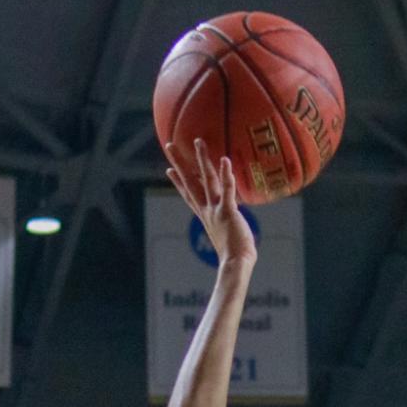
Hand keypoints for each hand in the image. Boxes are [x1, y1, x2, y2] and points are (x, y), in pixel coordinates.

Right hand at [165, 139, 256, 268]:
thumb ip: (230, 227)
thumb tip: (234, 228)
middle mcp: (207, 210)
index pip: (189, 195)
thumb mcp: (229, 237)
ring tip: (198, 141)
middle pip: (190, 182)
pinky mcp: (228, 212)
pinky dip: (226, 176)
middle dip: (179, 163)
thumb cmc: (237, 256)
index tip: (169, 170)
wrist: (236, 265)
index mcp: (206, 216)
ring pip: (207, 180)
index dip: (179, 182)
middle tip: (169, 146)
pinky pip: (227, 191)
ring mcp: (216, 210)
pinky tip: (225, 160)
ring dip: (202, 159)